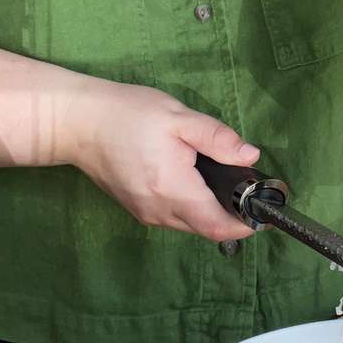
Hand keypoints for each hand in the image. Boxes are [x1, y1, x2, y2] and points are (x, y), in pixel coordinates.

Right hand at [58, 79, 258, 243]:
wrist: (77, 123)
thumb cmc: (128, 114)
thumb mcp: (178, 117)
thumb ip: (217, 139)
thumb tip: (250, 157)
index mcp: (172, 191)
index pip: (217, 226)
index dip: (246, 224)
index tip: (265, 211)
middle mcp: (158, 212)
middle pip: (206, 228)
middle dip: (232, 215)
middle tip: (248, 187)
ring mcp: (145, 213)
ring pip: (189, 224)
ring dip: (210, 211)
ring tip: (223, 181)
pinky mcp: (137, 208)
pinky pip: (173, 217)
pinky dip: (191, 206)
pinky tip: (195, 180)